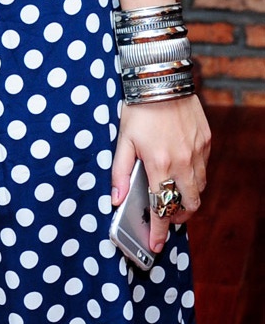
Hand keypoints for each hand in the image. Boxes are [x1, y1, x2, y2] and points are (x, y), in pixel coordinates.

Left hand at [111, 94, 210, 254]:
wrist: (162, 79)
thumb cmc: (139, 109)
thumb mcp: (122, 139)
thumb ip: (119, 171)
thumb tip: (116, 199)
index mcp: (159, 164)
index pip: (161, 208)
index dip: (159, 230)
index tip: (155, 244)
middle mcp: (183, 162)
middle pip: (188, 206)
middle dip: (177, 218)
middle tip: (165, 218)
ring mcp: (198, 153)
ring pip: (199, 189)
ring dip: (187, 199)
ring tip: (173, 197)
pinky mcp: (206, 142)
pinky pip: (204, 169)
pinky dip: (194, 178)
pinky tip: (181, 172)